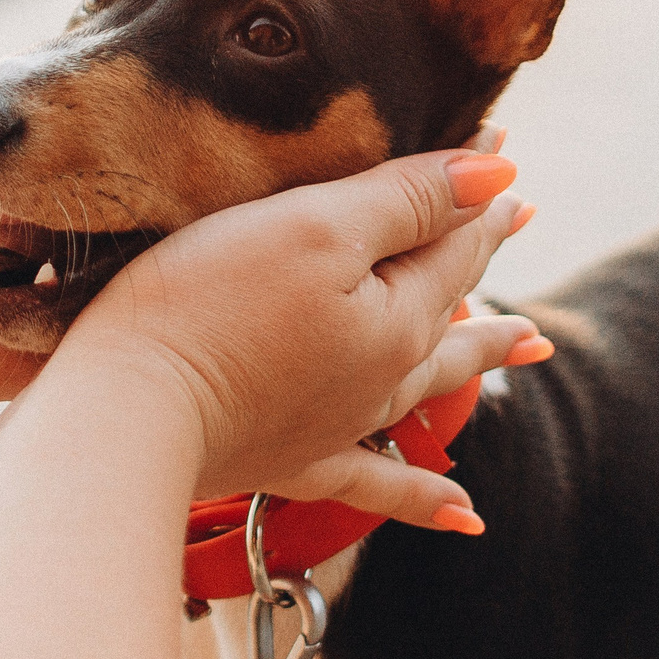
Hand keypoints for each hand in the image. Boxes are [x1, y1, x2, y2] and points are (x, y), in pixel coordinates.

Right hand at [44, 143, 534, 526]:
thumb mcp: (313, 227)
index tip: (502, 141)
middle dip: (482, 253)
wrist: (127, 412)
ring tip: (531, 344)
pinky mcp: (290, 461)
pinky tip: (466, 517)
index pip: (453, 238)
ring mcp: (340, 423)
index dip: (476, 189)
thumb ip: (406, 199)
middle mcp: (384, 376)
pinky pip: (379, 484)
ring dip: (483, 356)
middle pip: (449, 303)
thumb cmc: (208, 304)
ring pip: (432, 384)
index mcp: (397, 315)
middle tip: (521, 215)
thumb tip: (498, 171)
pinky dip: (427, 500)